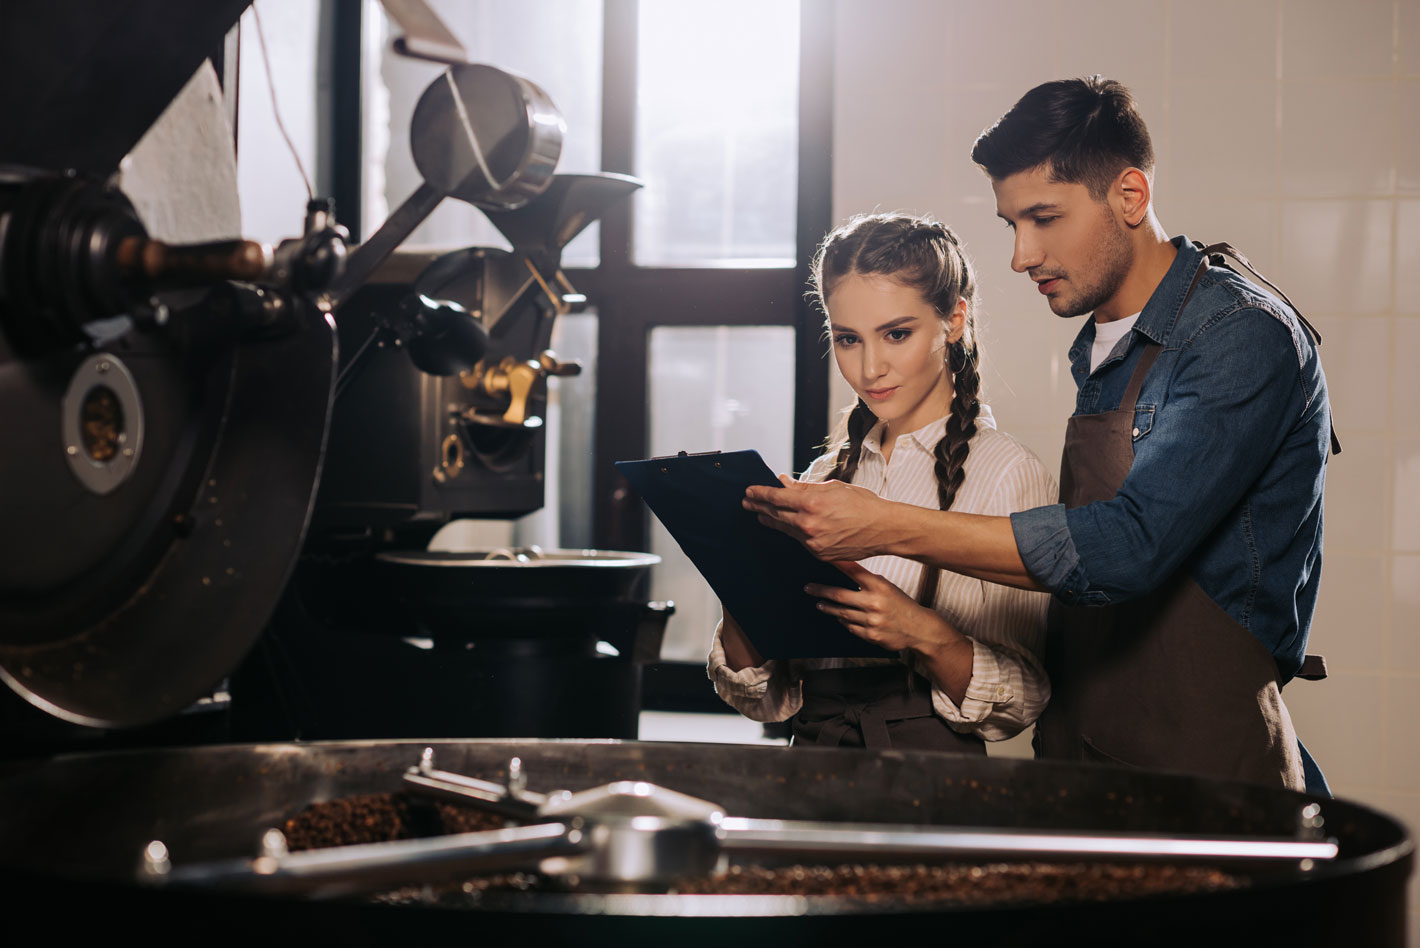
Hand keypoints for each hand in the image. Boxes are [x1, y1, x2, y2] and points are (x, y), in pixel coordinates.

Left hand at [743, 476, 890, 560]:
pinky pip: (799, 541)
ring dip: (771, 520)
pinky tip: (786, 526)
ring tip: (760, 515)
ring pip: (785, 529)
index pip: (776, 497)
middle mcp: (808, 524)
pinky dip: (791, 532)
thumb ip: (805, 487)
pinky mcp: (819, 553)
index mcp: (811, 503)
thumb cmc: (863, 504)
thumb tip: (784, 483)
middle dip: (759, 507)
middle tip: (747, 503)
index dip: (760, 494)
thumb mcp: (833, 488)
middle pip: (775, 514)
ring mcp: (812, 542)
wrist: (883, 529)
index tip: (749, 491)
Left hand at [808, 561, 974, 701]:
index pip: (854, 571)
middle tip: (809, 588)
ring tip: (820, 603)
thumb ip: (868, 581)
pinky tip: (839, 617)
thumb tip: (846, 571)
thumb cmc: (902, 605)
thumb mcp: (888, 587)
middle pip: (840, 595)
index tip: (823, 558)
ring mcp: (871, 620)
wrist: (919, 628)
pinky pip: (850, 627)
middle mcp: (874, 602)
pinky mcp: (870, 635)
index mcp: (880, 586)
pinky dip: (843, 621)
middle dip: (821, 591)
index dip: (837, 564)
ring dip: (828, 608)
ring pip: (842, 613)